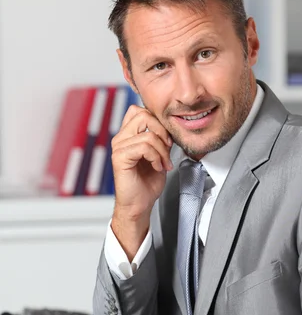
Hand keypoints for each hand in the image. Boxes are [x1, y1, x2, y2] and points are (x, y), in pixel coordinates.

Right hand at [111, 105, 172, 258]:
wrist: (140, 204)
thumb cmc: (147, 183)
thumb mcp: (159, 155)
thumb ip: (160, 139)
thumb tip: (169, 127)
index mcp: (128, 135)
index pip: (140, 110)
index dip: (158, 121)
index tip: (167, 140)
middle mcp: (121, 138)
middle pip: (143, 114)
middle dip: (162, 131)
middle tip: (167, 148)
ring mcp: (119, 147)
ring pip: (148, 133)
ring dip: (162, 150)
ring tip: (163, 163)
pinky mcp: (120, 157)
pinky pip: (144, 146)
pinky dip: (156, 156)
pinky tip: (157, 167)